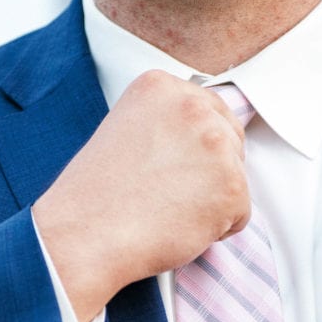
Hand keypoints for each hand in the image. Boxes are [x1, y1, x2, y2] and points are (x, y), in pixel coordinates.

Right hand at [31, 70, 249, 321]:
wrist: (83, 236)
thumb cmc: (97, 196)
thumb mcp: (127, 131)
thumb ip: (168, 124)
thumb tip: (205, 140)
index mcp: (161, 86)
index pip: (209, 111)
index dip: (194, 150)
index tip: (166, 169)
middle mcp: (193, 105)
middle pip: (231, 141)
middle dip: (208, 172)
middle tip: (164, 194)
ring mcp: (216, 144)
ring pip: (236, 179)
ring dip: (210, 202)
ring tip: (166, 210)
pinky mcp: (231, 186)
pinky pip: (239, 214)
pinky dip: (216, 230)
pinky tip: (177, 227)